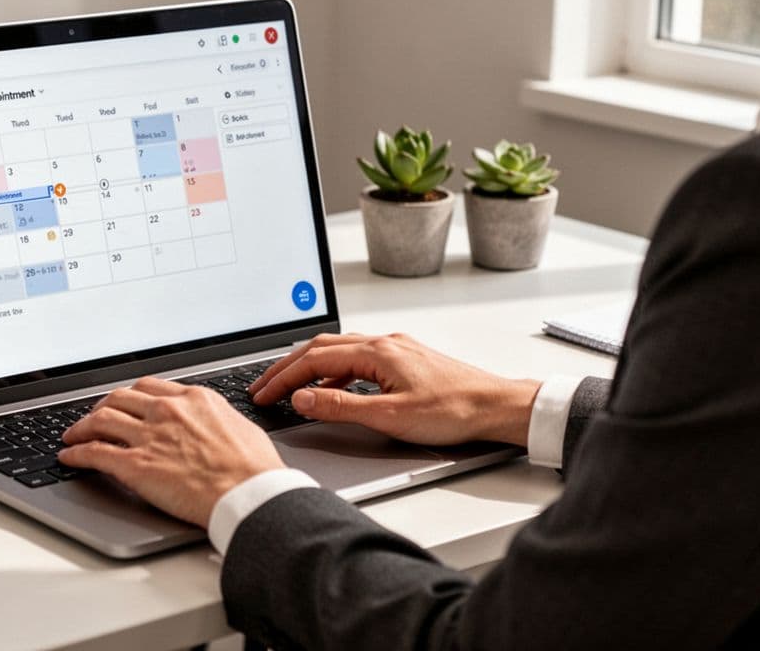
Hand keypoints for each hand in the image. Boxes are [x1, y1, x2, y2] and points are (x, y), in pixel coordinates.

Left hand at [58, 377, 285, 527]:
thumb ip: (214, 420)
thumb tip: (211, 425)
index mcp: (193, 399)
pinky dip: (76, 453)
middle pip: (120, 397)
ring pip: (101, 420)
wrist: (250, 493)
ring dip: (81, 427)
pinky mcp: (135, 465)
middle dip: (102, 406)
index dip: (130, 395)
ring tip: (73, 435)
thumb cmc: (254, 468)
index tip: (124, 402)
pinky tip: (69, 457)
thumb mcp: (238, 426)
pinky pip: (94, 452)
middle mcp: (166, 411)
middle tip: (94, 416)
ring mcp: (149, 436)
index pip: (149, 387)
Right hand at [249, 333, 539, 445]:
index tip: (263, 393)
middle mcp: (384, 343)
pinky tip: (332, 386)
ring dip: (309, 366)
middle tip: (263, 387)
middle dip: (287, 367)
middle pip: (320, 348)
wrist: (496, 407)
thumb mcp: (390, 417)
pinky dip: (334, 370)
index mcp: (377, 351)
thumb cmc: (454, 411)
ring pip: (338, 350)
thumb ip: (340, 407)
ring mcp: (396, 349)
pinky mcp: (405, 359)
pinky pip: (357, 358)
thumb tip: (303, 399)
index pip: (313, 359)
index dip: (282, 377)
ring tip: (288, 386)